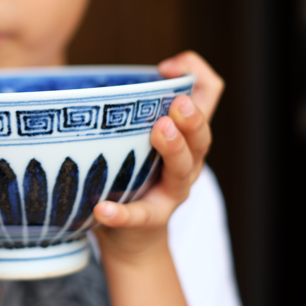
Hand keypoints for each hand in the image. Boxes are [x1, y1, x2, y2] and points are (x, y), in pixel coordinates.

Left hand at [92, 51, 223, 261]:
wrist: (132, 238)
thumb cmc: (132, 176)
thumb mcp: (137, 138)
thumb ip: (130, 108)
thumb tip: (96, 73)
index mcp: (186, 135)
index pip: (208, 96)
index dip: (197, 74)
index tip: (167, 67)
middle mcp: (188, 162)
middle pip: (202, 136)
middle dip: (191, 117)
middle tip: (177, 103)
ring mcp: (172, 192)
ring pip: (183, 169)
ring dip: (173, 148)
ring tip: (160, 131)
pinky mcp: (149, 220)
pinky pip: (137, 215)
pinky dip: (120, 212)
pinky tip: (102, 209)